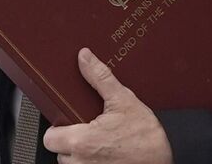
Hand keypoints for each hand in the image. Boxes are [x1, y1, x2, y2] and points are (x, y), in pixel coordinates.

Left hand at [42, 48, 172, 163]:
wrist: (162, 163)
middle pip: (59, 151)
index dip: (57, 129)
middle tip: (89, 131)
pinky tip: (107, 154)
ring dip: (81, 154)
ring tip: (100, 143)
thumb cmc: (147, 140)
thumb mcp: (124, 101)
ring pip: (71, 163)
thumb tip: (85, 58)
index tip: (68, 123)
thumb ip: (100, 77)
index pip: (49, 138)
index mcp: (81, 141)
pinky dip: (92, 162)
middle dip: (71, 140)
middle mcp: (80, 162)